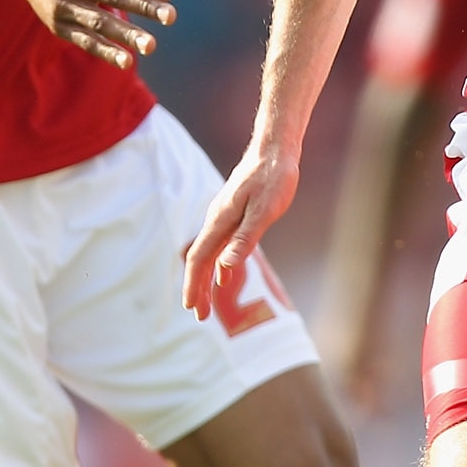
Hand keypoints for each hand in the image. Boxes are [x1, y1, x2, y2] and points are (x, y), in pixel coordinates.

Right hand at [184, 141, 301, 317]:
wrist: (275, 149)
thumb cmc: (273, 177)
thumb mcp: (265, 211)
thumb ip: (245, 239)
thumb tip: (226, 267)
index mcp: (220, 220)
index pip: (200, 258)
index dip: (194, 284)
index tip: (190, 307)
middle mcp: (217, 219)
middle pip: (201, 259)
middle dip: (198, 288)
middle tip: (198, 316)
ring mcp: (224, 216)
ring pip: (210, 253)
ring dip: (207, 279)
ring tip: (207, 303)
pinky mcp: (234, 214)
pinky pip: (220, 245)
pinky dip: (218, 265)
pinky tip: (224, 276)